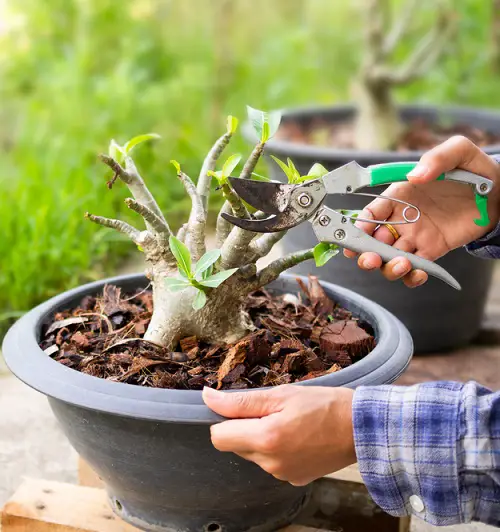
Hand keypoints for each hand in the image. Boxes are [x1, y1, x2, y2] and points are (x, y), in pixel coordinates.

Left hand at [202, 385, 355, 485]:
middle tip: (273, 411)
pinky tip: (298, 437)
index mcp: (265, 439)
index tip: (240, 408)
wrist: (360, 428)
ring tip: (289, 423)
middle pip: (236, 445)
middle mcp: (270, 463)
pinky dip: (277, 450)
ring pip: (254, 454)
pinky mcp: (293, 479)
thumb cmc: (324, 405)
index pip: (218, 437)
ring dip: (262, 438)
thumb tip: (207, 397)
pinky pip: (272, 463)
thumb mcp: (281, 394)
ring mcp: (282, 475)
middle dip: (245, 428)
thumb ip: (240, 401)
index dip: (223, 420)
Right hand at [344, 136, 499, 286]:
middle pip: (373, 241)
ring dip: (387, 267)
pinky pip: (415, 269)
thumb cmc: (474, 169)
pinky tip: (418, 273)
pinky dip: (411, 276)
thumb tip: (416, 175)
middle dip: (365, 252)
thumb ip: (436, 159)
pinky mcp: (432, 251)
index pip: (371, 213)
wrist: (499, 192)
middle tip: (371, 258)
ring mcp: (415, 237)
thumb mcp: (458, 153)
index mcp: (399, 196)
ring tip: (402, 264)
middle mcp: (402, 219)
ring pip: (389, 258)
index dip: (360, 224)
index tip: (358, 233)